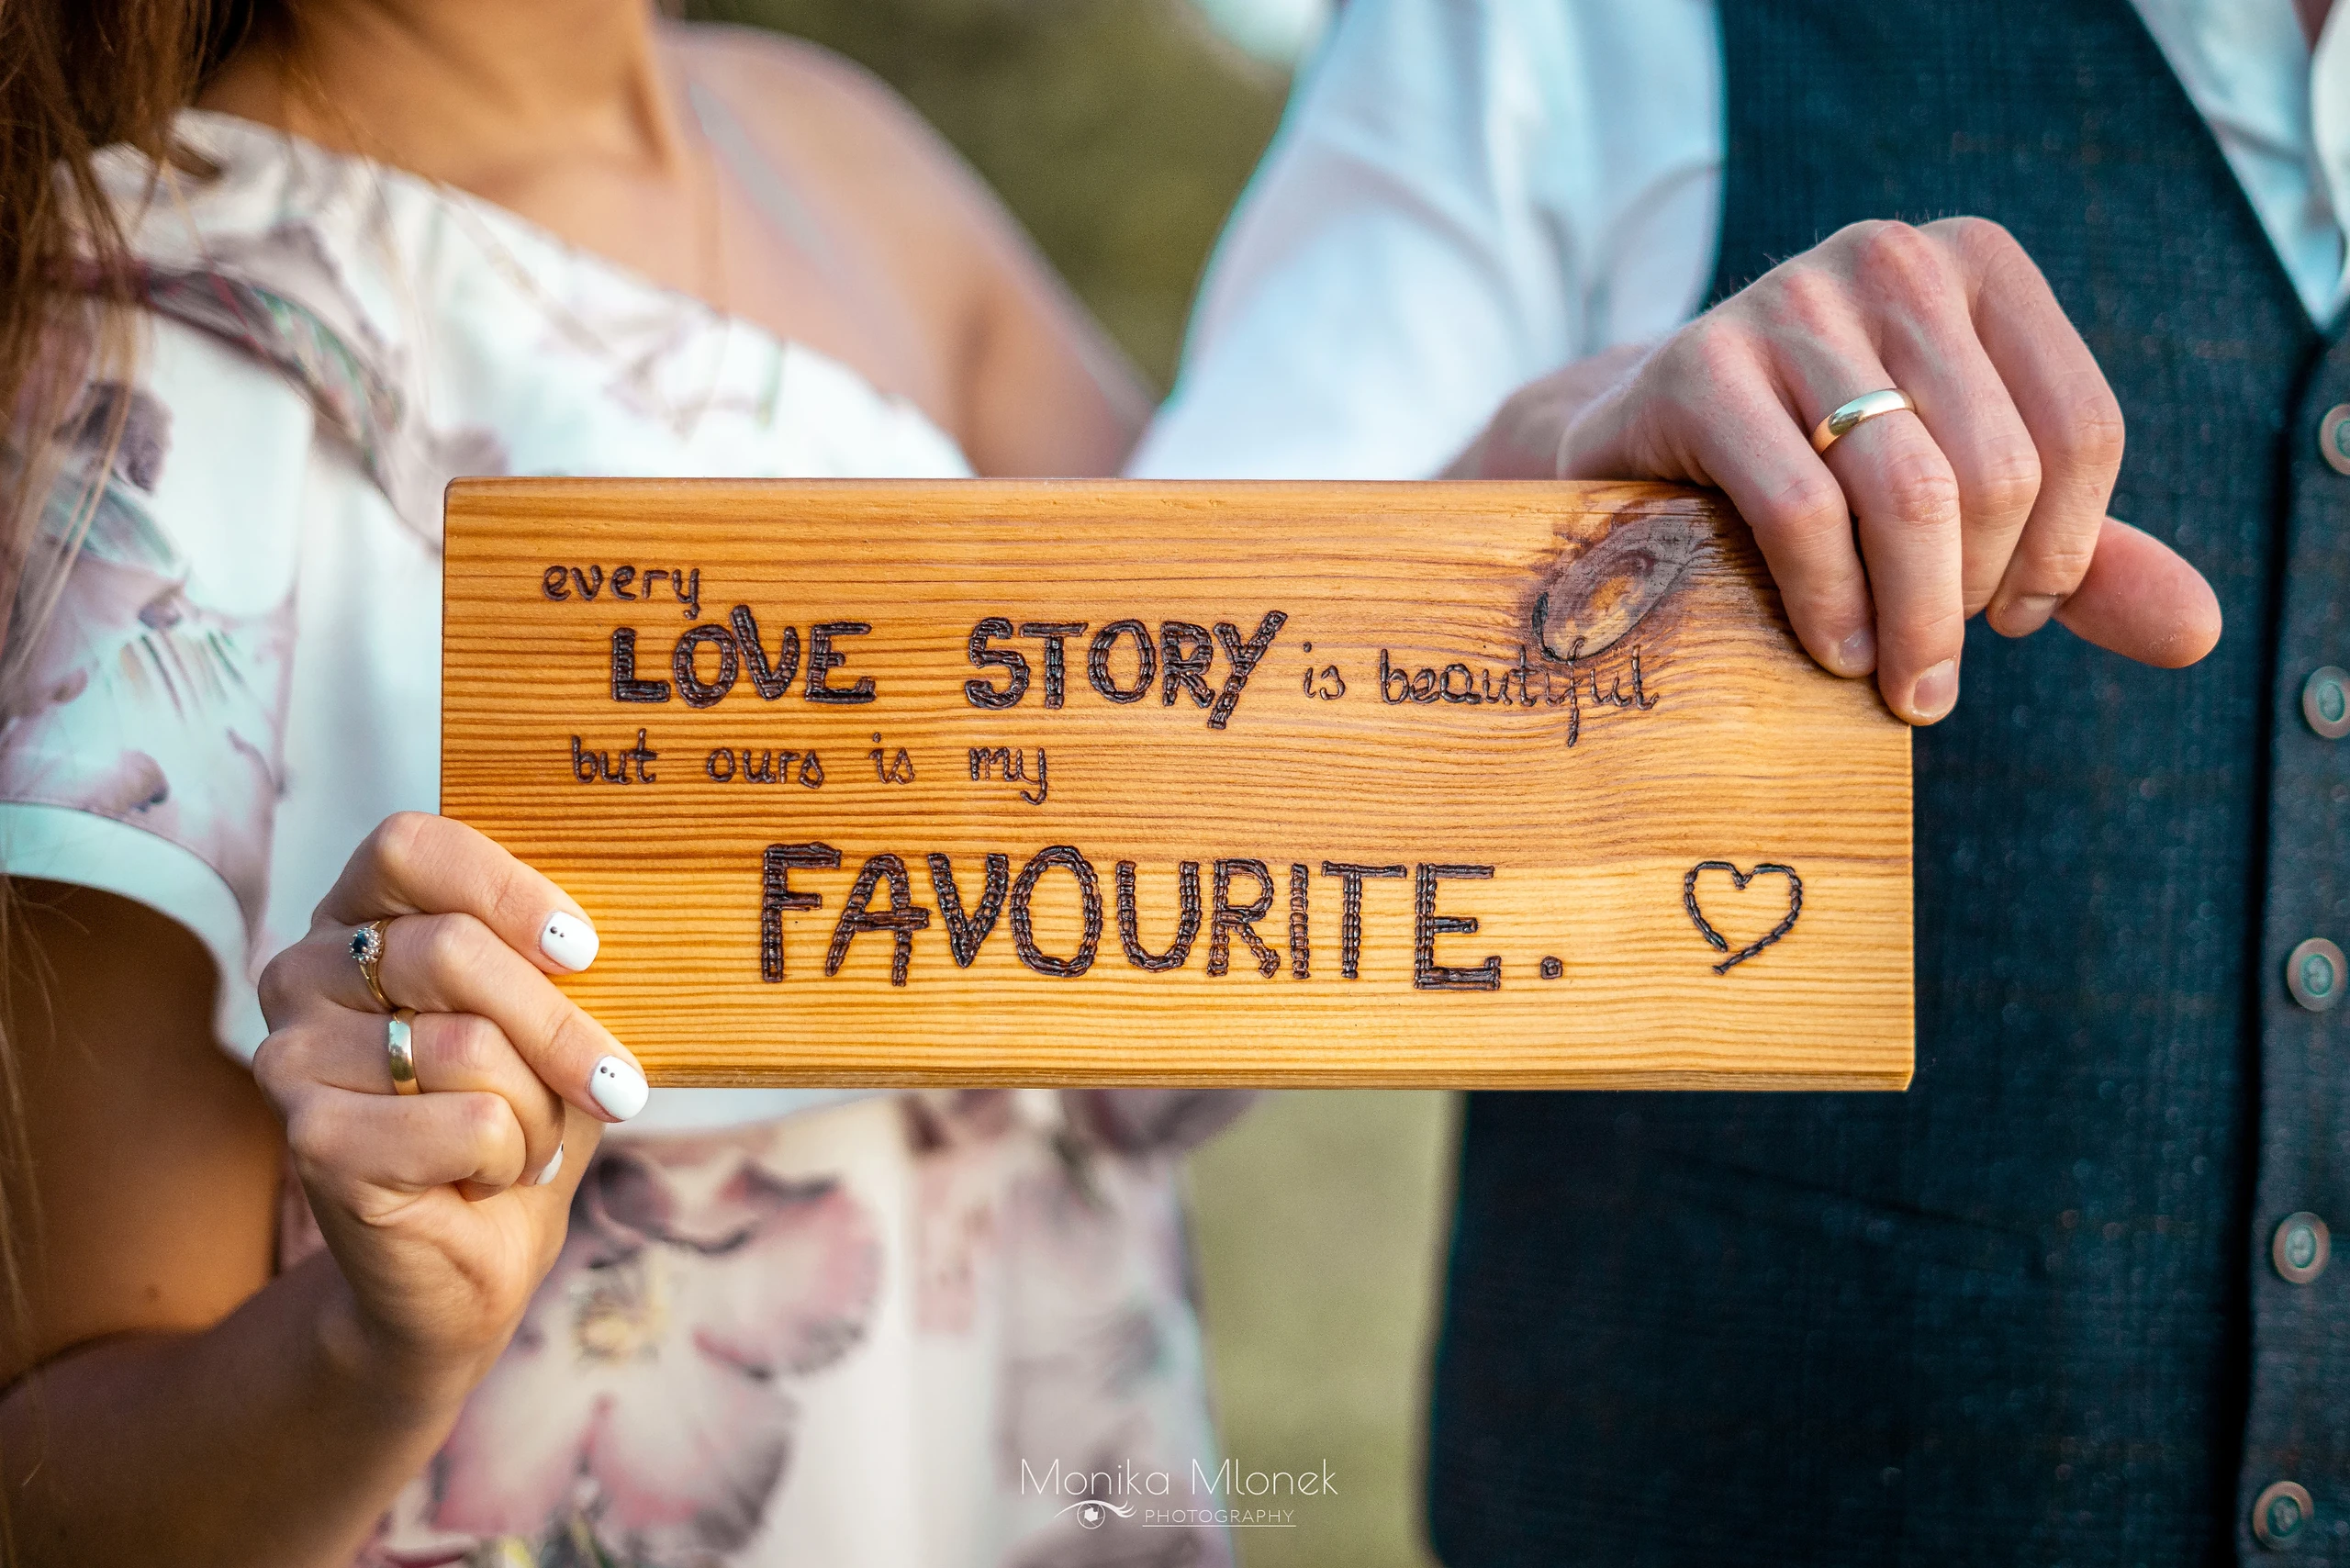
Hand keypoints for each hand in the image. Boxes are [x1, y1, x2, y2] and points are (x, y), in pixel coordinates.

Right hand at [252, 813, 644, 1392]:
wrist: (461, 1264)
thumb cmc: (510, 1122)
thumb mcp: (543, 1026)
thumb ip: (553, 968)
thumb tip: (614, 932)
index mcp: (355, 919)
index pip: (408, 846)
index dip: (506, 888)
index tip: (583, 951)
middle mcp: (301, 973)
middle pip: (450, 949)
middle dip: (558, 1027)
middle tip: (614, 1084)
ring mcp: (291, 1056)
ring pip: (465, 1045)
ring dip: (535, 1108)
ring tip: (525, 1142)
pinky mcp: (309, 1139)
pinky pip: (464, 1121)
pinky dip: (508, 1157)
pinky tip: (484, 1177)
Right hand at [1465, 217, 2221, 722]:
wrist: (1642, 451)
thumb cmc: (1822, 474)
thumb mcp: (1964, 501)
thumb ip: (2080, 555)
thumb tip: (2197, 630)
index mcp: (1976, 265)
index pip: (2082, 429)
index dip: (2067, 554)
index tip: (2015, 618)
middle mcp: (1891, 258)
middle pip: (1998, 471)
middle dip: (1974, 601)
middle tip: (1935, 672)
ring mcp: (1787, 300)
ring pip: (1908, 493)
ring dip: (1912, 620)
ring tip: (1893, 681)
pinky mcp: (1698, 367)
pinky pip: (1800, 511)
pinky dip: (1830, 603)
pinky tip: (1831, 648)